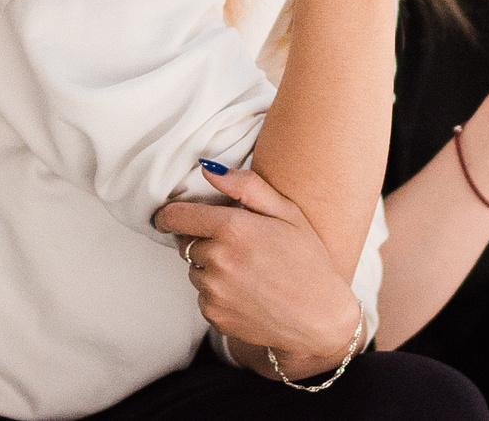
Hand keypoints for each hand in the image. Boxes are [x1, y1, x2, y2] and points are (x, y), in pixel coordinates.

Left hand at [155, 167, 364, 376]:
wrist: (321, 319)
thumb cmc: (308, 261)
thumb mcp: (287, 213)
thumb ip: (246, 186)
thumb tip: (207, 169)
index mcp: (233, 228)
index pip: (177, 216)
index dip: (168, 215)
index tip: (168, 217)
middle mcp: (218, 259)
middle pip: (186, 243)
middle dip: (203, 241)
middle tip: (236, 247)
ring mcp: (214, 290)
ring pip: (194, 270)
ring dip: (210, 268)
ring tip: (246, 272)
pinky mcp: (215, 315)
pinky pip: (203, 297)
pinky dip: (218, 293)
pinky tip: (246, 294)